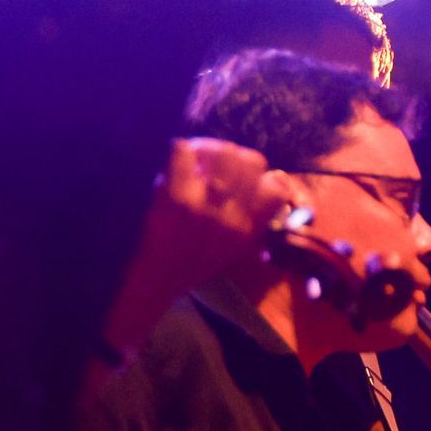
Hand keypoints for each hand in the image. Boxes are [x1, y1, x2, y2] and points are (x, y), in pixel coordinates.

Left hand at [104, 139, 295, 351]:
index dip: (261, 174)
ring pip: (222, 151)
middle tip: (212, 162)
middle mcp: (233, 216)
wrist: (154, 281)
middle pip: (250, 160)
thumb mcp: (233, 249)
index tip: (244, 176)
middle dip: (232, 155)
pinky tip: (174, 163)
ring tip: (194, 159)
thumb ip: (251, 220)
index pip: (276, 187)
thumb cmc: (192, 265)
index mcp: (248, 229)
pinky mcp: (175, 196)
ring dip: (207, 148)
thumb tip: (265, 188)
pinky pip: (184, 152)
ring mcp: (205, 205)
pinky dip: (180, 151)